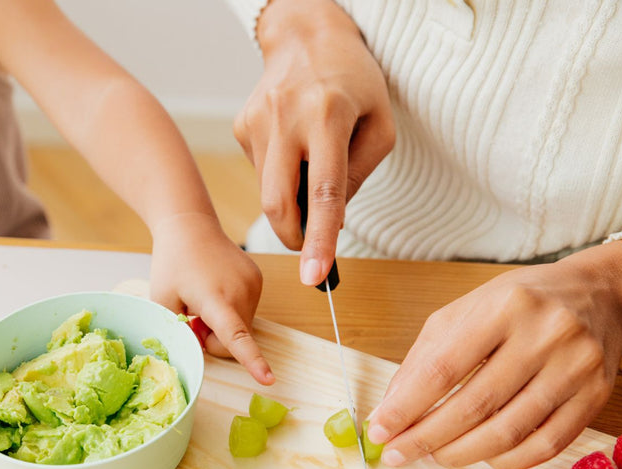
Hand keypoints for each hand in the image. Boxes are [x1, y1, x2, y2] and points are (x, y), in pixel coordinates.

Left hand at [150, 212, 273, 384]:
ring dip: (222, 324)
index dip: (252, 360)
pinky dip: (230, 311)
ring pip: (242, 328)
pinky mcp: (258, 281)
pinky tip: (215, 291)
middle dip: (212, 339)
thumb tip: (200, 347)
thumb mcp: (162, 301)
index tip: (269, 379)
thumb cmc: (172, 264)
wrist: (190, 227)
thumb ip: (178, 330)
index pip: (236, 336)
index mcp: (215, 299)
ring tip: (203, 300)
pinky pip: (246, 312)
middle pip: (234, 341)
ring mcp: (254, 285)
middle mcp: (241, 292)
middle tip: (192, 317)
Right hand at [234, 0, 393, 285]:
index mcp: (328, 115)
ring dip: (291, 199)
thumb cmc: (353, 81)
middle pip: (278, 203)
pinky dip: (280, 176)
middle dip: (295, 236)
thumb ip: (358, 175)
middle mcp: (286, 118)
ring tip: (311, 165)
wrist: (305, 37)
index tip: (314, 278)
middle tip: (310, 247)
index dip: (319, 240)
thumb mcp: (379, 124)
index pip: (323, 192)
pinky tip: (293, 147)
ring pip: (268, 192)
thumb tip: (329, 218)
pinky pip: (261, 172)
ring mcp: (257, 122)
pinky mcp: (242, 127)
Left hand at [366, 242, 621, 468]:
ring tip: (436, 456)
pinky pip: (545, 445)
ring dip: (462, 453)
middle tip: (399, 454)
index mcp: (505, 306)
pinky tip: (483, 457)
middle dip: (427, 438)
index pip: (444, 368)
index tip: (379, 430)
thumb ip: (424, 358)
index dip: (406, 406)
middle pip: (474, 404)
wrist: (600, 296)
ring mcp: (576, 367)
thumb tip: (389, 410)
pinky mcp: (596, 396)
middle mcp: (545, 334)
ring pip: (509, 431)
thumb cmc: (520, 304)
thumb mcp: (464, 312)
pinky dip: (507, 460)